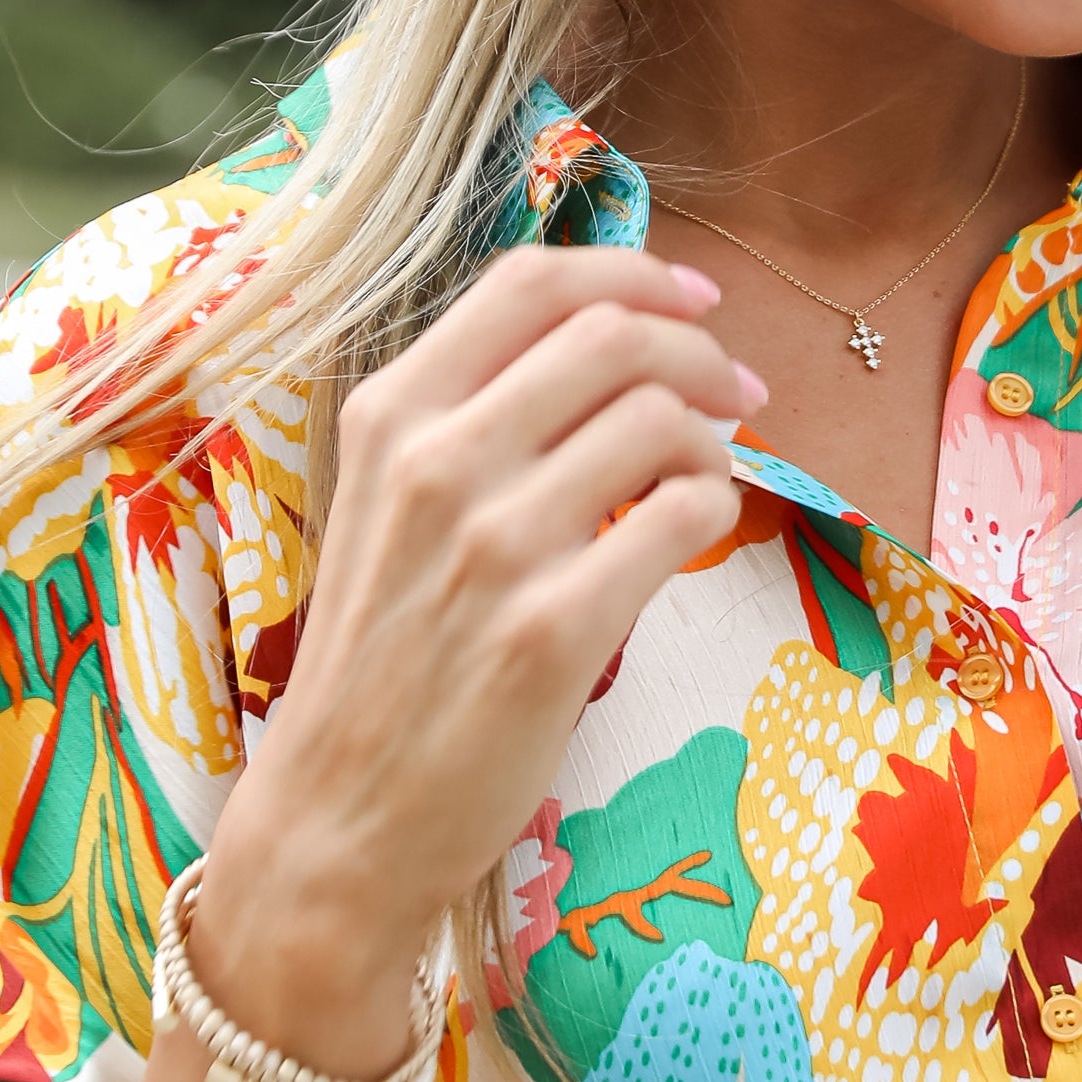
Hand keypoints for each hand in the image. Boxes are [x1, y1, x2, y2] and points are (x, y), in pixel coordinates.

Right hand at [196, 247, 755, 1060]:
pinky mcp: (553, 629)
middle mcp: (436, 463)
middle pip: (613, 336)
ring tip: (712, 472)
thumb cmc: (382, 657)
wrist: (344, 810)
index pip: (529, 283)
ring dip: (714, 436)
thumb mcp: (387, 506)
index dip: (633, 271)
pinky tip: (702, 528)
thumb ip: (474, 420)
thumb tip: (607, 344)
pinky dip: (715, 508)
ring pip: (660, 421)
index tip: (694, 296)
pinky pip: (681, 519)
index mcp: (390, 414)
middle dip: (698, 347)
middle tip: (736, 384)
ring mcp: (494, 545)